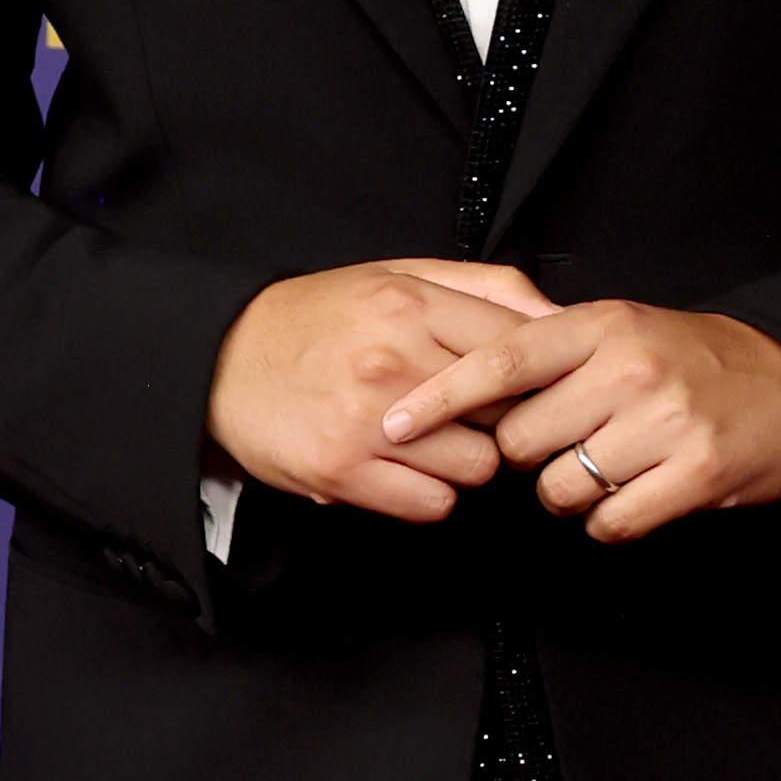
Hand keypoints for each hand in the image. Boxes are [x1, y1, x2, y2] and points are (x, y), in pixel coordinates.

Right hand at [207, 256, 557, 522]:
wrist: (220, 361)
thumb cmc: (316, 320)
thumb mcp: (397, 276)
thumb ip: (484, 288)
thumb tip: (560, 314)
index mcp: (410, 303)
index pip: (521, 347)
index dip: (538, 375)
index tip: (533, 387)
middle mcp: (391, 358)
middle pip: (507, 411)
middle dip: (501, 419)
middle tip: (474, 415)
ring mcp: (367, 420)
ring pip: (478, 466)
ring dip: (465, 461)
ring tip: (431, 441)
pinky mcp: (342, 471)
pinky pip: (434, 505)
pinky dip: (429, 494)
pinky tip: (405, 469)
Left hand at [380, 295, 780, 544]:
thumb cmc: (688, 359)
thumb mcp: (619, 328)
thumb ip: (550, 345)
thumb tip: (466, 375)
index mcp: (600, 326)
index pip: (500, 361)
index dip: (440, 397)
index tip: (394, 421)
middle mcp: (629, 367)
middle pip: (522, 441)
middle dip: (528, 458)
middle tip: (565, 445)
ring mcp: (666, 420)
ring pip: (562, 488)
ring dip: (570, 494)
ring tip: (606, 468)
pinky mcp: (697, 472)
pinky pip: (612, 521)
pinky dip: (610, 521)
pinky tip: (633, 495)